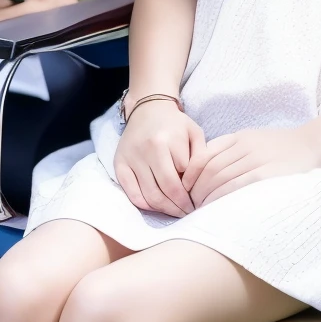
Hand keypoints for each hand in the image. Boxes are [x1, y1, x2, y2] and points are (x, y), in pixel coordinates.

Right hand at [114, 98, 207, 216]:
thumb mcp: (195, 133)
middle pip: (167, 190)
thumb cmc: (175, 125)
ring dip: (165, 209)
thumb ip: (200, 158)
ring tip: (176, 212)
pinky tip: (157, 206)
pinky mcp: (119, 165)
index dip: (192, 191)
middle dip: (180, 206)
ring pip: (150, 196)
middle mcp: (147, 149)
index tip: (198, 198)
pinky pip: (132, 194)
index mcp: (168, 140)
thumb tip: (192, 186)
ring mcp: (131, 158)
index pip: (183, 176)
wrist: (147, 109)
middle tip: (189, 212)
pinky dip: (146, 205)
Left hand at [185, 124, 320, 207]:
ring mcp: (256, 159)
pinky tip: (216, 209)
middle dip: (195, 189)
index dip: (190, 173)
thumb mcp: (253, 139)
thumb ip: (231, 148)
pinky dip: (222, 198)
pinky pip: (237, 186)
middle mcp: (244, 146)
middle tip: (189, 204)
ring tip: (199, 210)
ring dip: (206, 196)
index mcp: (238, 138)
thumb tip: (205, 167)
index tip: (184, 188)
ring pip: (221, 178)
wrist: (313, 145)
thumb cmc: (282, 146)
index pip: (204, 155)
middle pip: (209, 169)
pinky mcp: (267, 174)